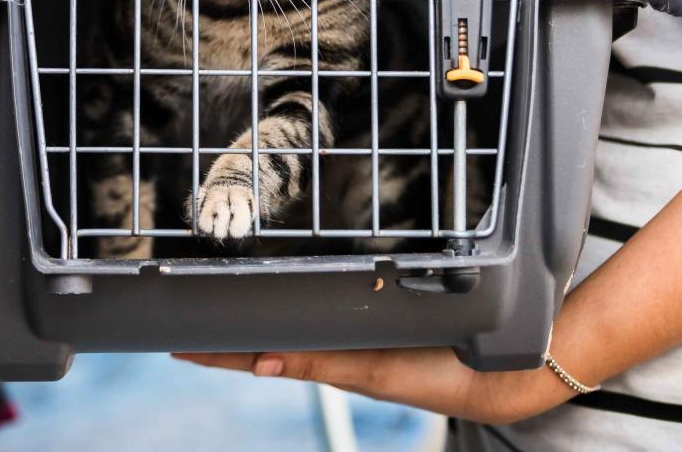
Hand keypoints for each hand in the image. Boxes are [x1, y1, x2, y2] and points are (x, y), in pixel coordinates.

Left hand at [173, 347, 576, 424]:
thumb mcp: (373, 369)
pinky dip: (304, 313)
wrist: (507, 373)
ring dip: (263, 322)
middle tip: (184, 319)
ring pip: (301, 330)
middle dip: (231, 333)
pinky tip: (293, 306)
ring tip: (226, 311)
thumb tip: (261, 361)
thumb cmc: (446, 375)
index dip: (221, 350)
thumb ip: (320, 360)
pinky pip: (333, 321)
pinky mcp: (385, 330)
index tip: (175, 343)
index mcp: (334, 362)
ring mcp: (365, 342)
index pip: (263, 354)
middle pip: (274, 340)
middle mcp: (344, 351)